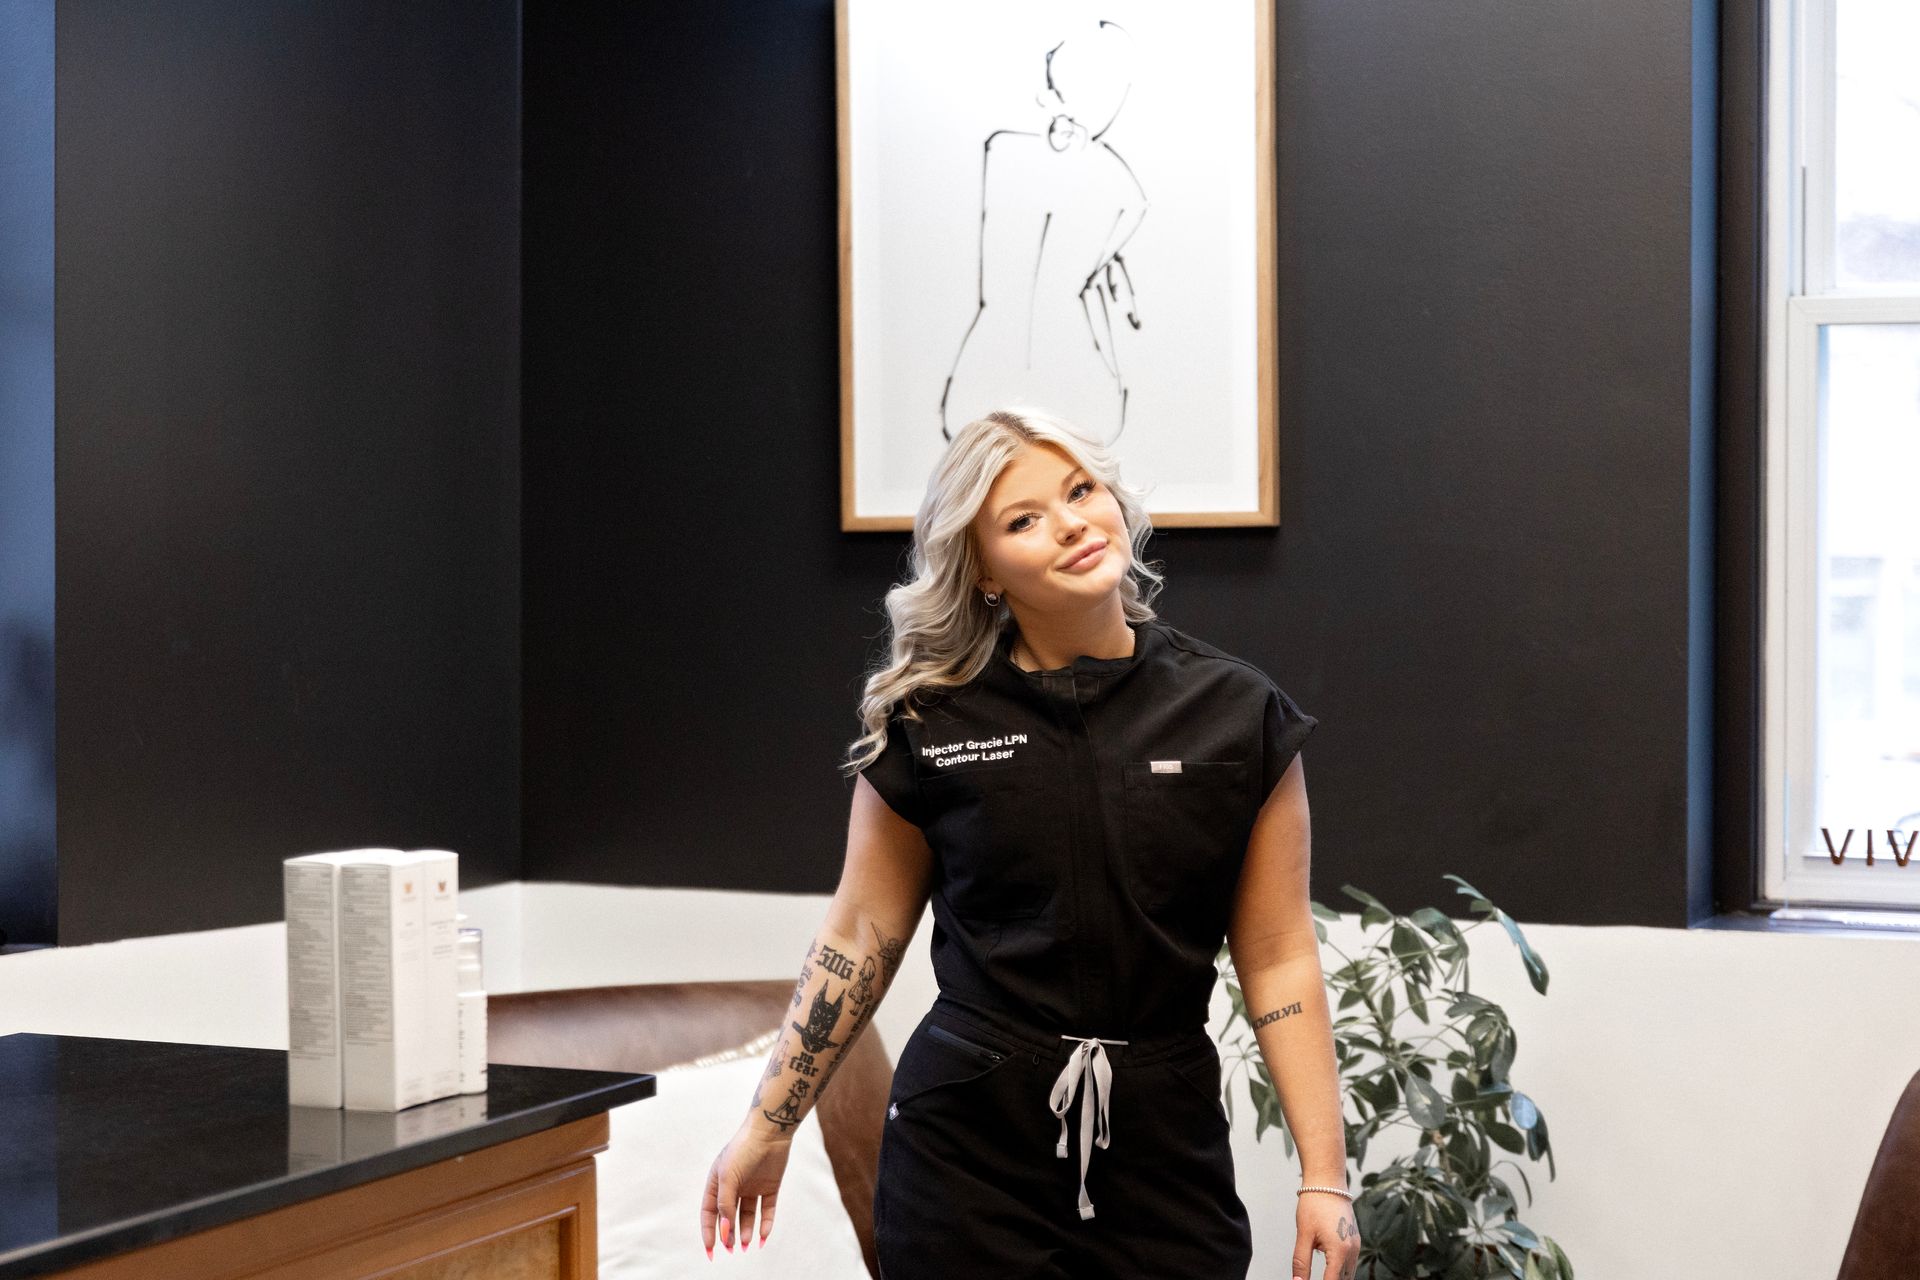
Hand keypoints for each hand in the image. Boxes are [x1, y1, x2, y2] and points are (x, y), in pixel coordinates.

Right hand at [700, 1121, 792, 1256]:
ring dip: (745, 1231)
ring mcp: (752, 1187)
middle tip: (731, 1249)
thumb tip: (725, 1229)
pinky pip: (766, 1210)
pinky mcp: (770, 1187)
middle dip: (728, 1234)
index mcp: (717, 1182)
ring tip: (745, 1245)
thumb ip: (725, 1204)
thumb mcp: (727, 1177)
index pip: (710, 1212)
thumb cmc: (743, 1150)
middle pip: (728, 1217)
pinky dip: (765, 1224)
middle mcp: (734, 1186)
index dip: (709, 1231)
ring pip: (747, 1216)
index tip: (711, 1250)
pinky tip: (763, 1236)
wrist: (770, 1131)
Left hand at [1292, 1191, 1360, 1279]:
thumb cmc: (1314, 1204)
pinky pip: (1349, 1262)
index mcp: (1340, 1251)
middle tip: (1310, 1279)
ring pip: (1348, 1273)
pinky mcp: (1355, 1239)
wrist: (1327, 1181)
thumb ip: (1301, 1262)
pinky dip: (1339, 1267)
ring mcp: (1356, 1244)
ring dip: (1335, 1276)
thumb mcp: (1304, 1235)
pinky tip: (1326, 1259)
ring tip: (1320, 1268)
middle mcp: (1353, 1250)